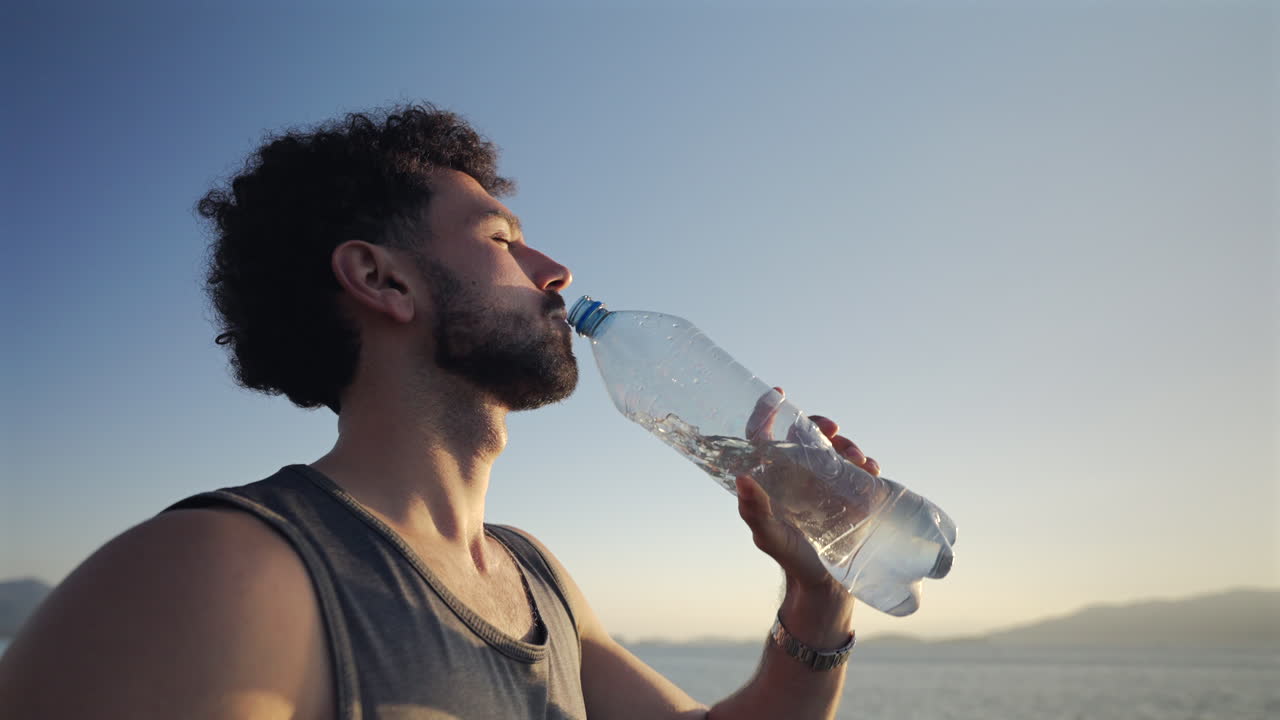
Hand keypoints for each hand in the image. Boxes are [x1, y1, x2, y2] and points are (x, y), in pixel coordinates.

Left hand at [736, 387, 879, 591]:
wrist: (827, 584)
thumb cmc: (792, 558)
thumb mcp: (770, 536)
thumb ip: (754, 511)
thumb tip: (741, 477)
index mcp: (773, 479)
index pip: (764, 438)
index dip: (767, 414)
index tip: (779, 394)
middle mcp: (798, 474)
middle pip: (807, 435)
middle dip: (821, 424)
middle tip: (833, 427)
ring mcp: (826, 482)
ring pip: (836, 448)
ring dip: (848, 444)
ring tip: (858, 458)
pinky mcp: (851, 492)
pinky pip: (859, 467)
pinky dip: (866, 462)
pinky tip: (871, 468)